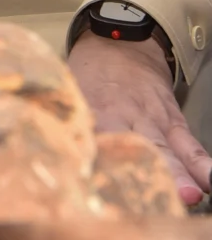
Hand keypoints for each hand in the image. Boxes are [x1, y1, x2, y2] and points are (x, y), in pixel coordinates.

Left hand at [69, 32, 210, 205]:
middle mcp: (124, 116)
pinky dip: (200, 163)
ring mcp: (152, 119)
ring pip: (167, 149)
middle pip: (135, 147)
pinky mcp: (173, 121)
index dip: (92, 159)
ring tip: (189, 194)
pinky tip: (208, 180)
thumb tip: (44, 152)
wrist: (120, 44)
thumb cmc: (87, 77)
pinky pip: (188, 143)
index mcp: (92, 110)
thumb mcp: (67, 93)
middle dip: (146, 172)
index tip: (91, 182)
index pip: (90, 137)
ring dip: (179, 174)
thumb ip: (62, 122)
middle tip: (152, 194)